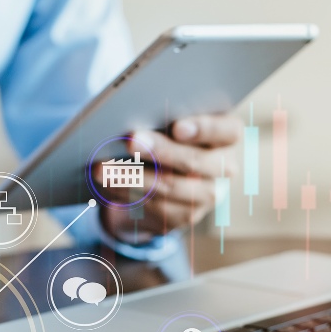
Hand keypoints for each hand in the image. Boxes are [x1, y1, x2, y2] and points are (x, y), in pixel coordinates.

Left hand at [97, 113, 242, 241]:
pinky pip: (154, 207)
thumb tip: (137, 120)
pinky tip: (104, 183)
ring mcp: (207, 196)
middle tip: (130, 141)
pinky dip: (125, 193)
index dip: (204, 129)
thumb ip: (166, 115)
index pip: (226, 130)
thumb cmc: (171, 132)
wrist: (172, 171)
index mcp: (228, 136)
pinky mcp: (185, 216)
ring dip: (131, 178)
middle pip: (194, 162)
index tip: (177, 127)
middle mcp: (224, 167)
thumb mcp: (175, 119)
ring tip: (103, 168)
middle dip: (159, 151)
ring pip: (170, 188)